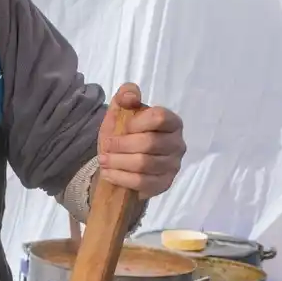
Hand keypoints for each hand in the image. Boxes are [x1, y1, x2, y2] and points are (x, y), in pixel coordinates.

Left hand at [97, 84, 184, 198]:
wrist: (123, 162)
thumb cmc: (125, 134)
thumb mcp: (121, 111)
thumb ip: (125, 96)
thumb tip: (130, 96)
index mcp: (172, 122)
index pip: (159, 117)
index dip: (137, 122)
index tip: (123, 127)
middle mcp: (178, 143)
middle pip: (149, 143)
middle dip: (122, 145)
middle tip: (106, 147)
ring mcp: (173, 166)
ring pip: (144, 164)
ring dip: (118, 162)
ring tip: (103, 160)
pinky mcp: (164, 184)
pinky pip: (142, 182)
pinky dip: (121, 178)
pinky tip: (109, 173)